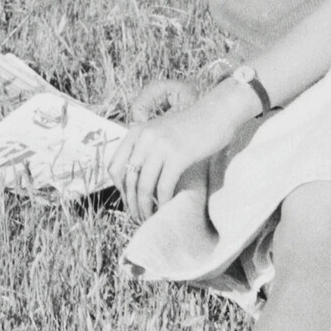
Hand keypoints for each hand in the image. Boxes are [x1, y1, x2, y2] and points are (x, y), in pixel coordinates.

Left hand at [108, 85, 252, 222]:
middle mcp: (144, 137)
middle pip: (128, 179)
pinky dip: (163, 202)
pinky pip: (163, 186)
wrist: (216, 114)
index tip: (128, 200)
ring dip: (144, 206)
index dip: (119, 188)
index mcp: (137, 132)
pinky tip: (166, 208)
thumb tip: (133, 182)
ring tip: (148, 217)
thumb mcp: (160, 132)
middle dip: (131, 202)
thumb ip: (145, 149)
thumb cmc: (190, 127)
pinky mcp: (178, 156)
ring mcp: (160, 146)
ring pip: (144, 186)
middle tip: (137, 216)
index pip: (115, 166)